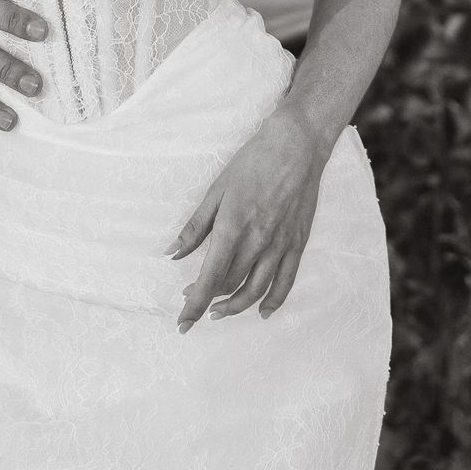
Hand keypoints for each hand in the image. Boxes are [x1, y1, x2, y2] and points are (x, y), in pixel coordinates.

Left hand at [168, 104, 325, 327]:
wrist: (295, 146)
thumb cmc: (252, 163)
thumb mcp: (217, 189)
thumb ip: (196, 226)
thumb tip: (172, 253)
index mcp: (233, 226)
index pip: (210, 277)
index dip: (195, 304)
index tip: (182, 323)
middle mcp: (258, 242)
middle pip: (230, 285)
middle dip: (208, 299)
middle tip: (192, 297)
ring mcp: (280, 245)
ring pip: (256, 290)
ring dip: (235, 306)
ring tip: (219, 311)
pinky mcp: (297, 244)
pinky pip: (285, 283)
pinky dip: (273, 302)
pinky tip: (261, 312)